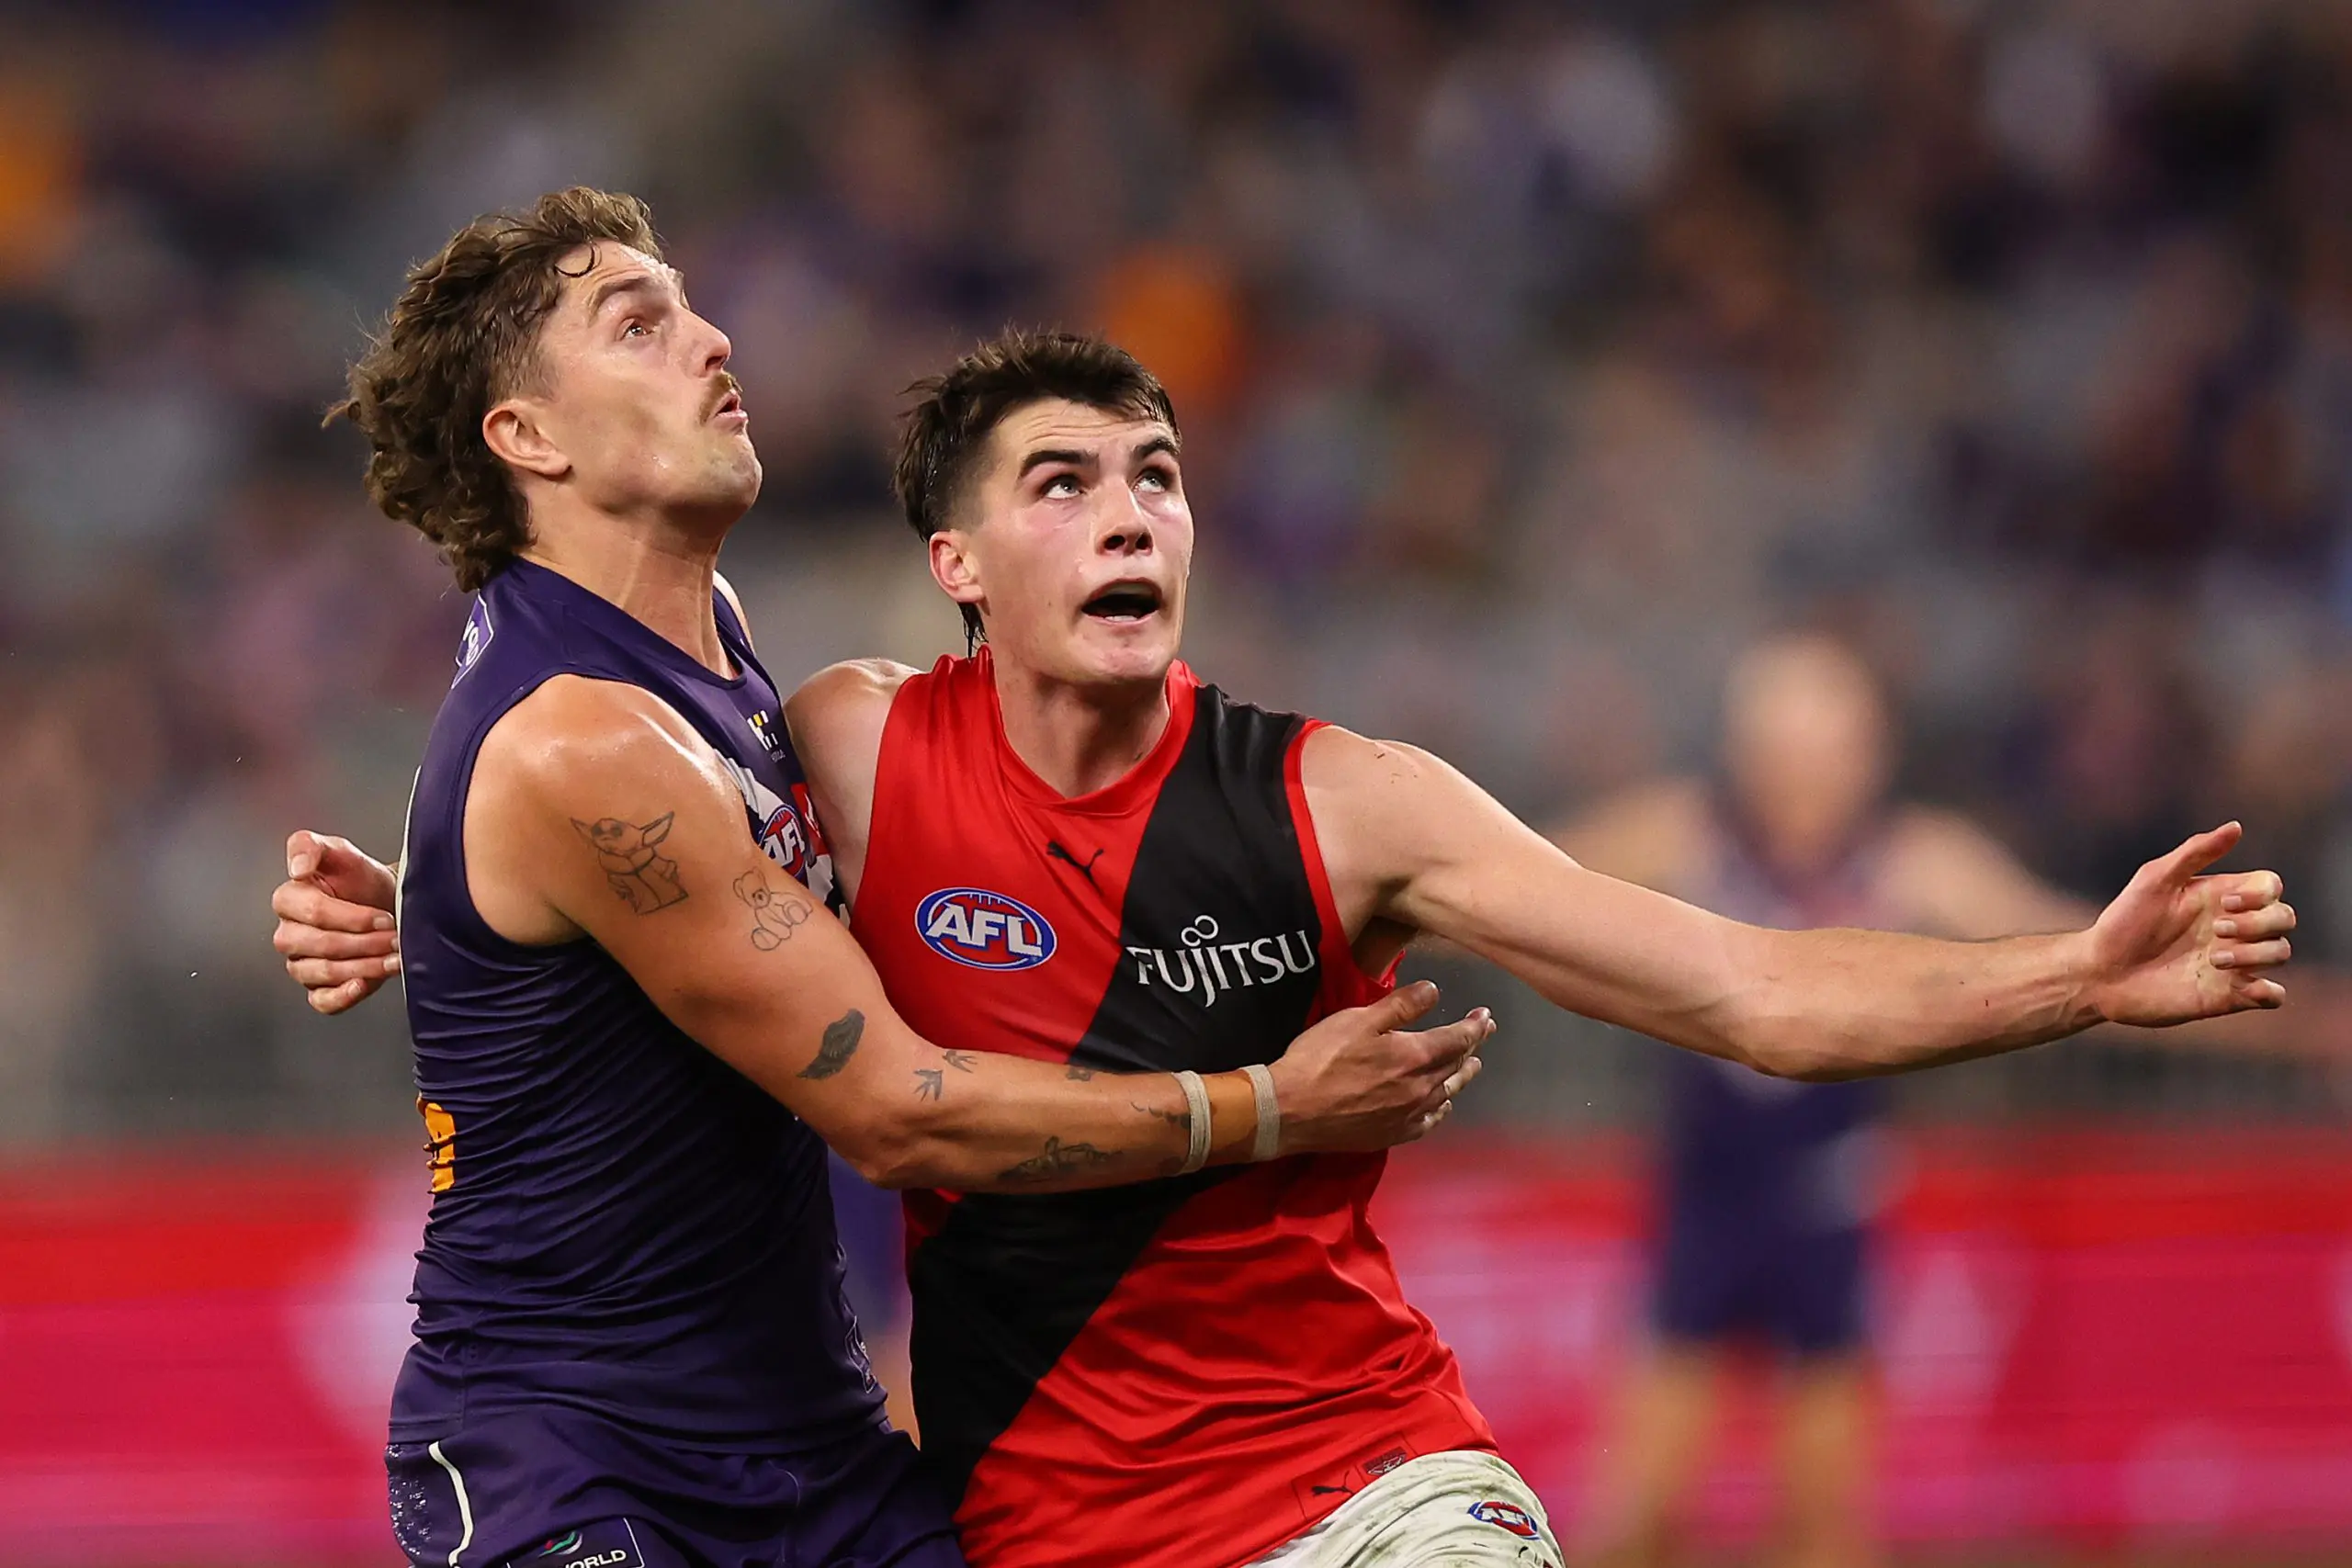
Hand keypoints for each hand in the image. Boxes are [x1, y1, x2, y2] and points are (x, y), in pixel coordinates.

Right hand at [271, 830, 400, 1014]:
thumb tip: (297, 867)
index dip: (353, 917)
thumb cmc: (362, 880)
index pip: (314, 913)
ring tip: (393, 958)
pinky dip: (342, 997)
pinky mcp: (318, 987)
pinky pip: (321, 1001)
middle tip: (394, 937)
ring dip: (363, 967)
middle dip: (364, 942)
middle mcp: (290, 934)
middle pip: (320, 945)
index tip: (383, 917)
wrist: (387, 904)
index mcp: (289, 900)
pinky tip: (363, 984)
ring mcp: (301, 962)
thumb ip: (312, 846)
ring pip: (323, 973)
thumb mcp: (341, 852)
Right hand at [1268, 981, 1491, 1154]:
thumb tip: (1435, 991)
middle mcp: (1420, 1089)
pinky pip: (1429, 1121)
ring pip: (1447, 1093)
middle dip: (1472, 1046)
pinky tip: (1442, 1105)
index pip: (1457, 1039)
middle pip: (1456, 1065)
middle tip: (1483, 1033)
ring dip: (1462, 1076)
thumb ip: (1400, 1006)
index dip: (1474, 1026)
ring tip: (1472, 1065)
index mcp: (1414, 1056)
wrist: (1292, 1109)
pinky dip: (1441, 1109)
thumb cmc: (1321, 1058)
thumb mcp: (1359, 1020)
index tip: (1486, 1016)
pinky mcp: (1393, 1135)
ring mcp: (1408, 1115)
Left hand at [2085, 822, 2293, 1026]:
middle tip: (2218, 930)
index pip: (2271, 887)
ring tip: (2213, 959)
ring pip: (2280, 953)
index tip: (2226, 903)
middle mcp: (2234, 928)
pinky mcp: (2228, 995)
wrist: (2100, 973)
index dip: (2261, 894)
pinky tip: (2245, 987)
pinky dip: (2269, 992)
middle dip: (2261, 923)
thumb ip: (2194, 852)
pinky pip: (2273, 995)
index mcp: (2221, 897)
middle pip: (2284, 917)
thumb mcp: (2154, 880)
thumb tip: (2236, 827)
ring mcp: (2234, 962)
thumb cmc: (2123, 922)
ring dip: (2256, 955)